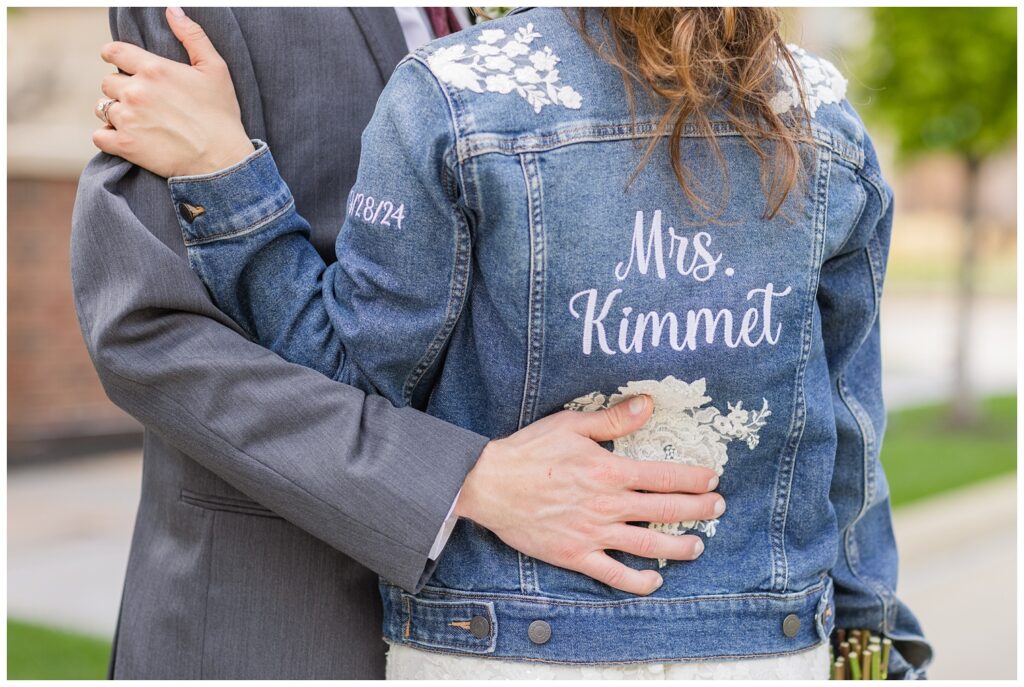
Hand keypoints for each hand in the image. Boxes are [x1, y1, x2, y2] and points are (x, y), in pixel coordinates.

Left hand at [92, 8, 253, 177]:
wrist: (222, 160)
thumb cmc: (222, 114)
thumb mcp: (216, 69)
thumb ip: (192, 36)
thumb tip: (172, 10)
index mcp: (153, 69)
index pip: (113, 52)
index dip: (115, 57)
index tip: (121, 66)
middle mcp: (135, 91)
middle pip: (107, 82)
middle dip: (121, 90)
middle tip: (143, 103)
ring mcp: (128, 119)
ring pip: (102, 108)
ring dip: (115, 113)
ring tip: (138, 122)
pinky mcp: (125, 145)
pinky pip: (99, 136)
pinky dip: (108, 137)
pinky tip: (127, 139)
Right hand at [455, 395, 723, 595]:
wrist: (489, 484)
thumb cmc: (529, 451)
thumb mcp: (571, 425)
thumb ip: (613, 419)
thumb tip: (648, 403)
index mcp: (609, 471)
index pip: (663, 476)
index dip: (693, 478)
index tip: (713, 478)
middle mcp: (607, 505)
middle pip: (665, 510)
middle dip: (698, 510)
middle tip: (718, 508)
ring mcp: (593, 533)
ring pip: (648, 546)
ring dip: (679, 547)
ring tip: (698, 546)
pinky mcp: (576, 555)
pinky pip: (613, 574)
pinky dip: (637, 581)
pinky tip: (654, 581)